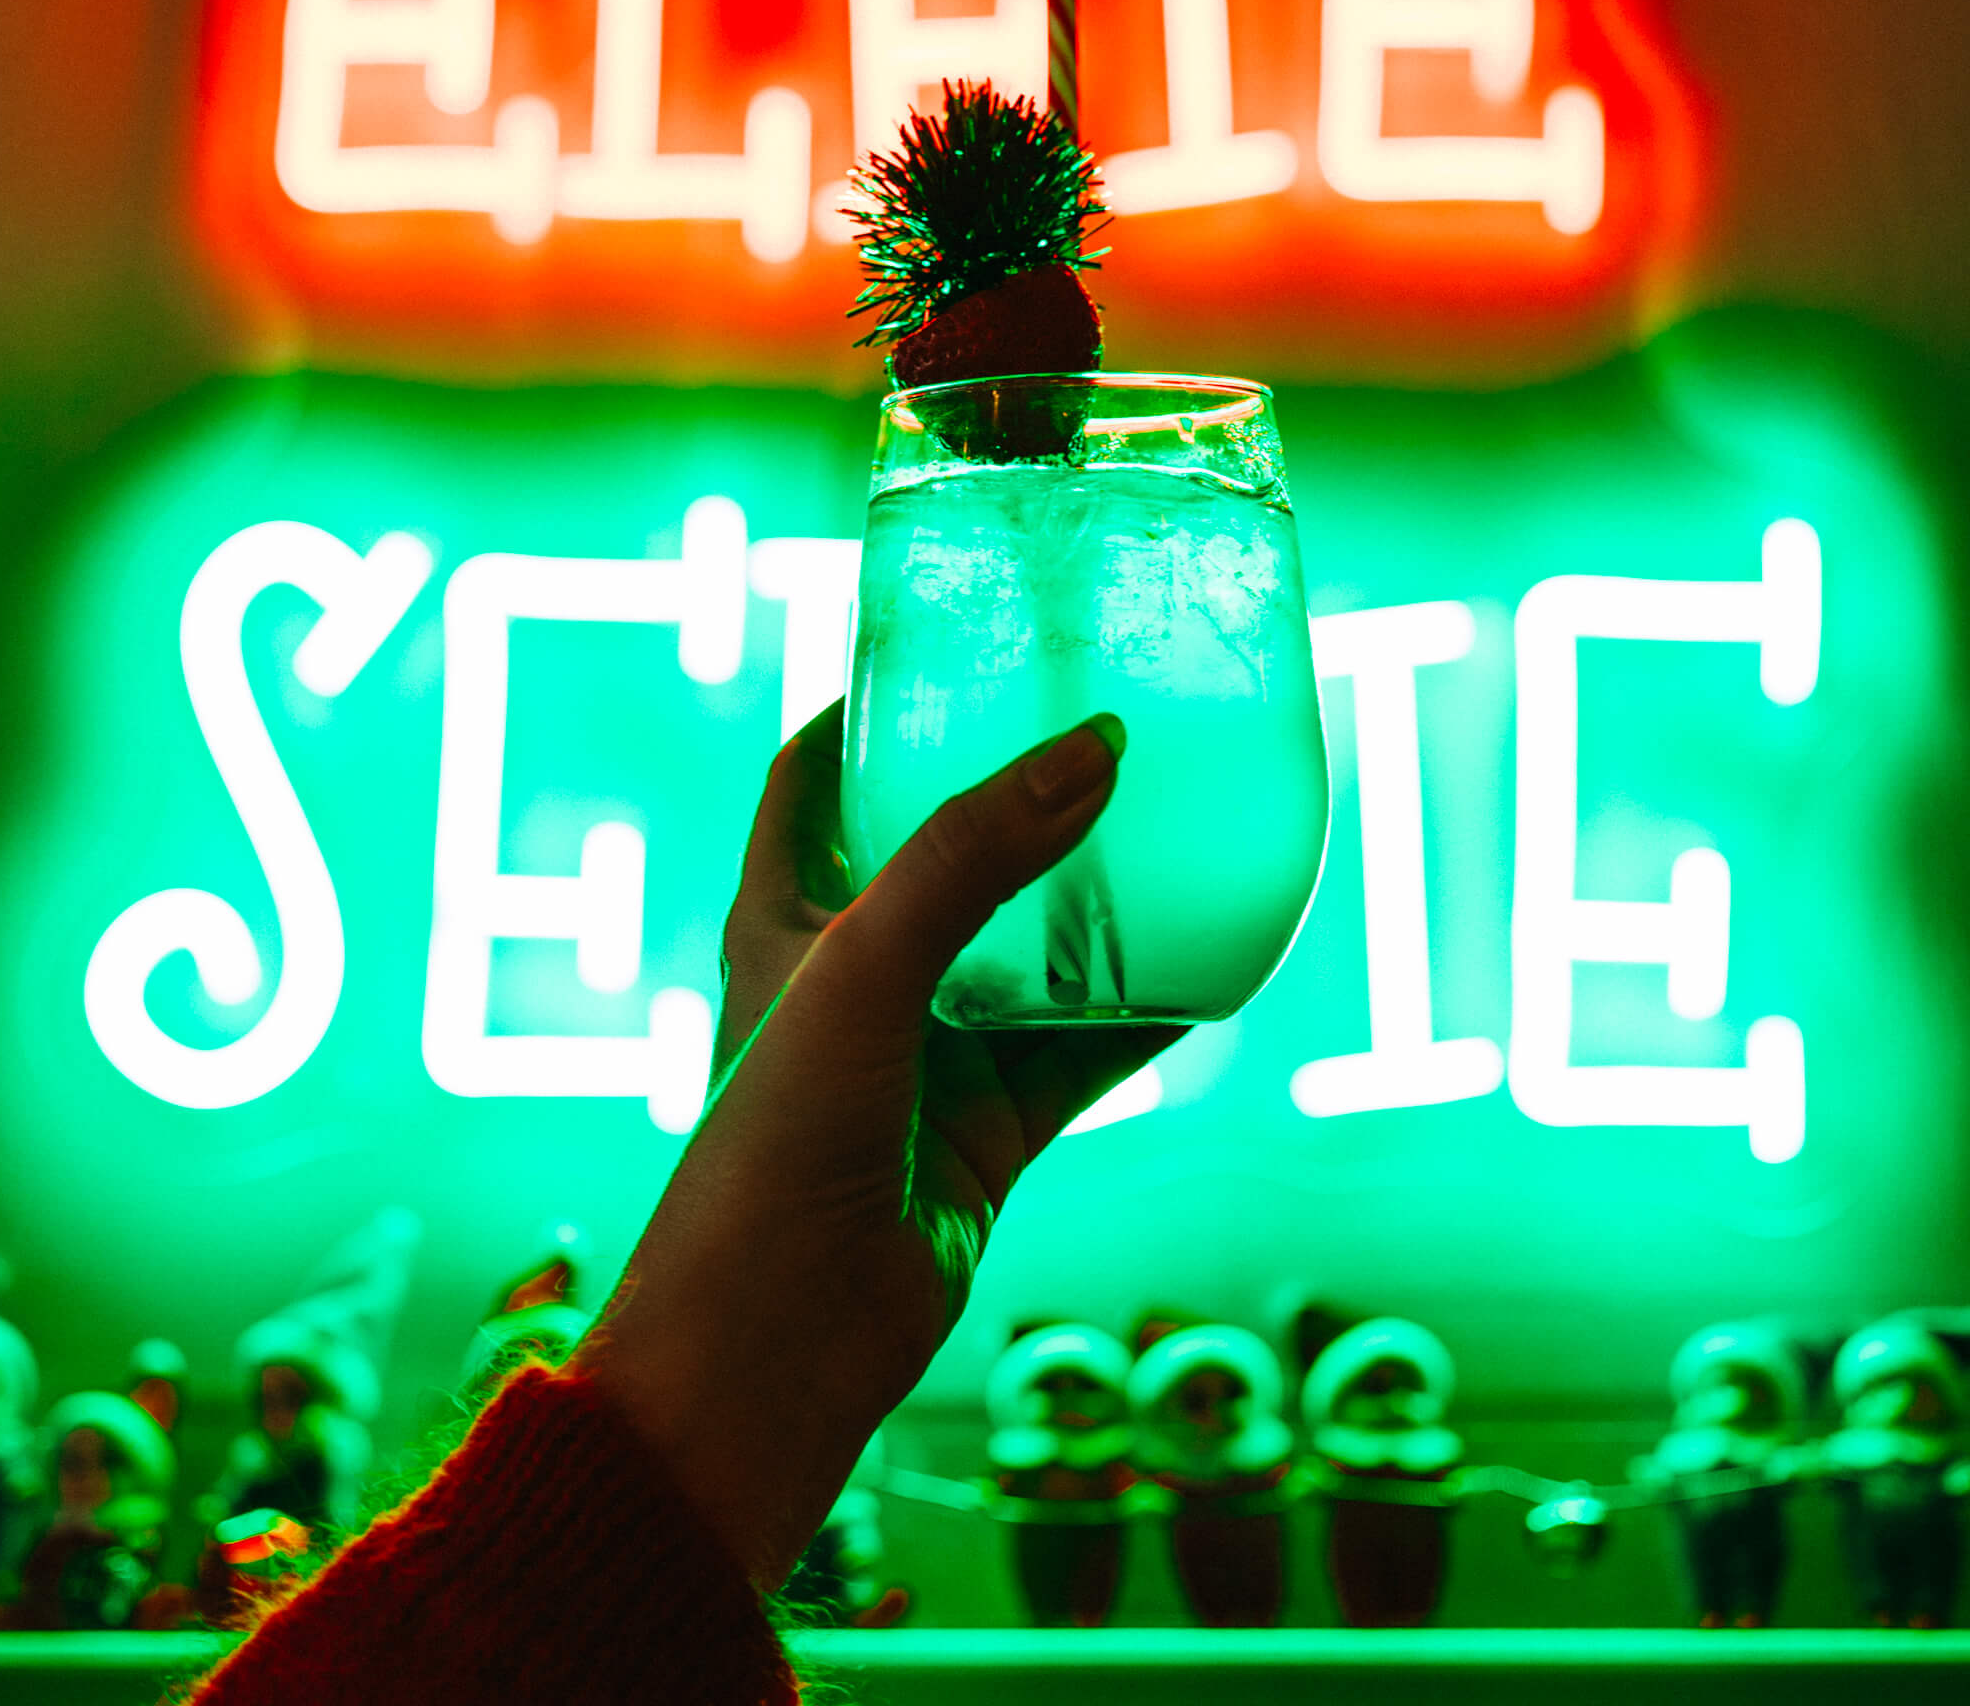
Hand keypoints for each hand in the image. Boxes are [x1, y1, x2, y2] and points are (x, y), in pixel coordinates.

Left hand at [581, 702, 1180, 1589]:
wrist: (778, 1341)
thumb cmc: (777, 1140)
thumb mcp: (862, 966)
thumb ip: (968, 856)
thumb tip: (1090, 750)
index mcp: (781, 917)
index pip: (811, 781)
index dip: (862, 711)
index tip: (939, 651)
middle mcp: (851, 976)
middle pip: (939, 858)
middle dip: (1010, 799)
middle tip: (1099, 731)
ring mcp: (922, 1055)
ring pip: (1027, 957)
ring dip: (1094, 907)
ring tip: (1177, 829)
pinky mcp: (985, 1131)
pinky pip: (1080, 1054)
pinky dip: (1142, 1016)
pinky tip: (1216, 969)